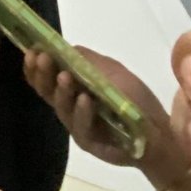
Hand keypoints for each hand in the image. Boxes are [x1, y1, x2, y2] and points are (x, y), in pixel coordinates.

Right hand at [22, 48, 190, 189]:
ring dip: (61, 90)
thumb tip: (66, 47)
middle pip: (47, 92)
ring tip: (63, 76)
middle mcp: (71, 107)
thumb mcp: (113, 72)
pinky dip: (82, 112)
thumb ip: (90, 61)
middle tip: (41, 59)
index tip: (32, 51)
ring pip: (61, 108)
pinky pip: (81, 126)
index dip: (36, 66)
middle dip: (43, 74)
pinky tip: (84, 100)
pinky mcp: (89, 142)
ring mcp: (78, 125)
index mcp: (74, 89)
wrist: (158, 131)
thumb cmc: (135, 100)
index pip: (47, 78)